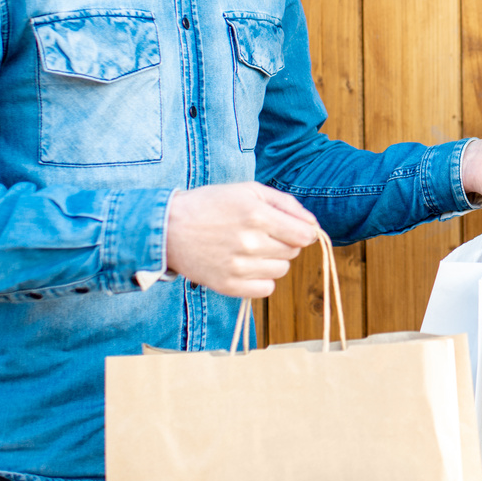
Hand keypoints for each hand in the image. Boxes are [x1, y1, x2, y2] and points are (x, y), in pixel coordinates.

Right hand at [165, 183, 320, 297]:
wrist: (169, 229)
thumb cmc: (211, 205)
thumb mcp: (249, 191)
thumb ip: (286, 204)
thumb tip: (313, 224)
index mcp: (257, 215)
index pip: (305, 235)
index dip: (303, 231)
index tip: (293, 229)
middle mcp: (250, 243)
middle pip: (293, 252)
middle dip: (284, 242)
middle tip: (262, 234)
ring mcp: (239, 267)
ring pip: (281, 270)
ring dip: (273, 260)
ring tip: (251, 249)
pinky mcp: (228, 286)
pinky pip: (266, 289)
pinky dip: (261, 279)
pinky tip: (246, 265)